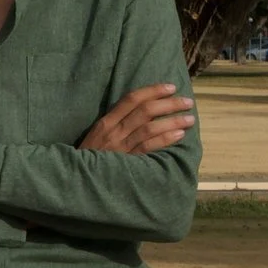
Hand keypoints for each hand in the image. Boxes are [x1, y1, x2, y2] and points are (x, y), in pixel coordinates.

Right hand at [79, 83, 194, 155]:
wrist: (78, 180)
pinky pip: (149, 147)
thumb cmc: (90, 158)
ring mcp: (120, 146)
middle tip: (187, 101)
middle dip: (169, 104)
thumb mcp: (98, 136)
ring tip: (190, 119)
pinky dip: (165, 139)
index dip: (153, 90)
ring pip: (150, 127)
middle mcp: (113, 131)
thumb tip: (145, 112)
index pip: (131, 99)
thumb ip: (117, 124)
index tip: (171, 87)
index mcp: (106, 122)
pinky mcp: (126, 162)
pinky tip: (179, 134)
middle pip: (145, 111)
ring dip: (173, 121)